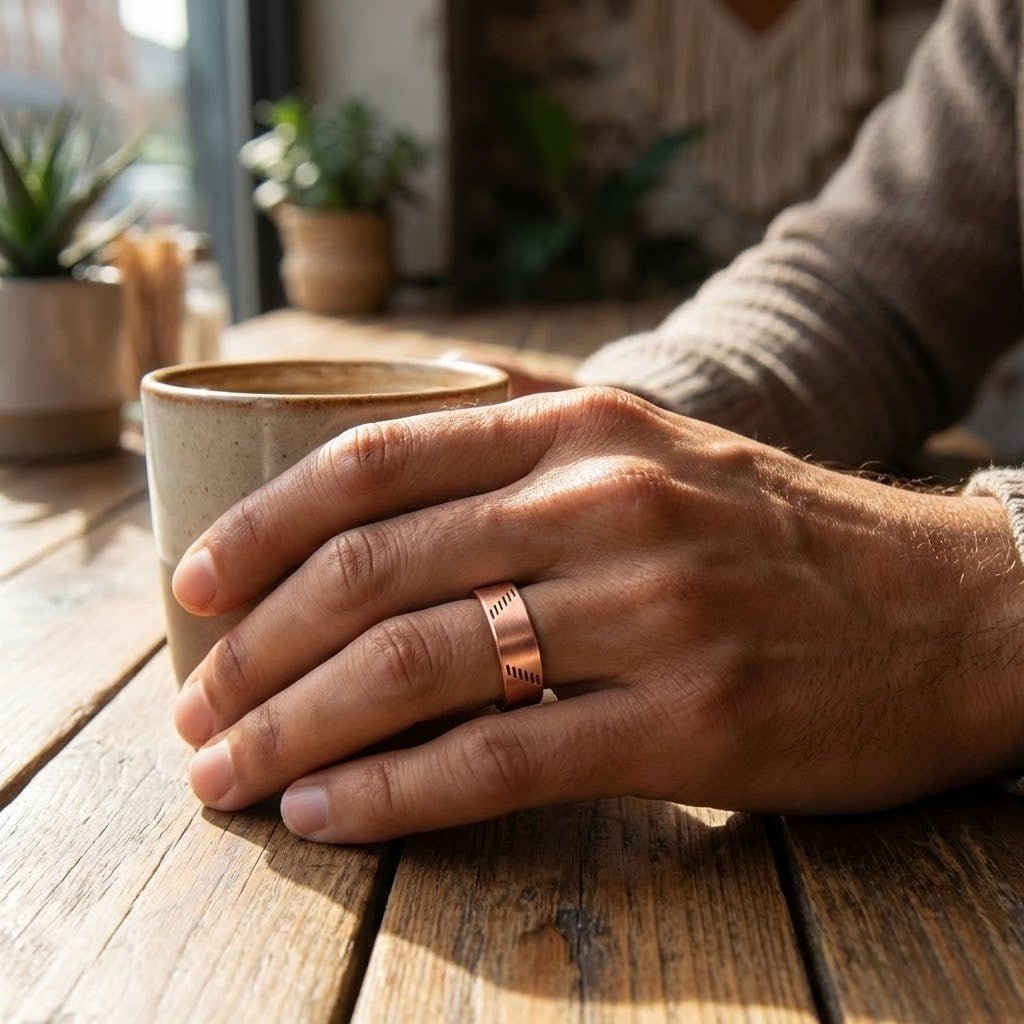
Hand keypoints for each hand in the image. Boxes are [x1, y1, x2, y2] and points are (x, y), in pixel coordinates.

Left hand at [171, 387, 1023, 841]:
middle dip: (252, 649)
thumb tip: (393, 450)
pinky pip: (498, 762)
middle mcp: (608, 502)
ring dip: (294, 730)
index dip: (261, 525)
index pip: (374, 457)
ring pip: (415, 669)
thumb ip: (529, 438)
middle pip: (372, 572)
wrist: (952, 610)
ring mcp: (652, 611)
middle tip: (193, 706)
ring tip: (230, 772)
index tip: (194, 585)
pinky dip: (391, 795)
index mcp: (587, 427)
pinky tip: (326, 815)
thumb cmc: (780, 533)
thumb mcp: (658, 445)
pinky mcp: (692, 724)